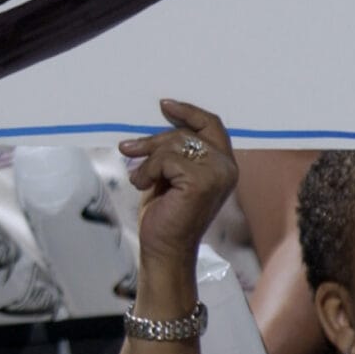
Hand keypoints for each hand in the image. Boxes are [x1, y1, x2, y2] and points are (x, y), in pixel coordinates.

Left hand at [118, 99, 238, 268]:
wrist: (164, 248)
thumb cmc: (165, 211)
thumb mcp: (169, 172)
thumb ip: (173, 149)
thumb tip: (158, 115)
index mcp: (223, 163)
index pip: (212, 124)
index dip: (188, 111)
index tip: (163, 105)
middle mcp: (227, 167)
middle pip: (186, 132)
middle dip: (153, 140)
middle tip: (128, 148)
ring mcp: (217, 174)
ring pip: (173, 144)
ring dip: (147, 159)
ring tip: (138, 178)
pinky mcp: (201, 182)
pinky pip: (165, 160)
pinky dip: (147, 171)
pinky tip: (142, 186)